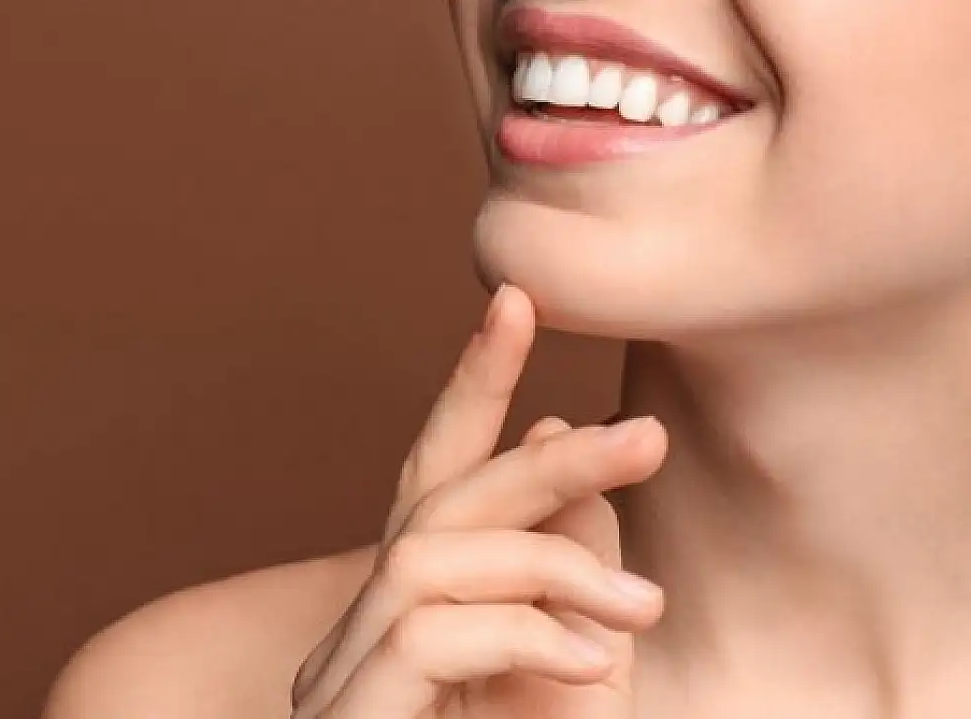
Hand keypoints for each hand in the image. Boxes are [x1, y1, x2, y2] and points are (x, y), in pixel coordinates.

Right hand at [289, 284, 667, 718]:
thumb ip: (569, 567)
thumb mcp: (576, 664)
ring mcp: (337, 677)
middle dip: (542, 464)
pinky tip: (593, 665)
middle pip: (434, 505)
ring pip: (424, 557)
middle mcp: (355, 634)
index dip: (471, 387)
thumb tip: (550, 431)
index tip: (516, 303)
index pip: (432, 481)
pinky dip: (523, 635)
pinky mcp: (343, 718)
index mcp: (405, 615)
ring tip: (640, 607)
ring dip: (545, 565)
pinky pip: (423, 632)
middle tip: (644, 440)